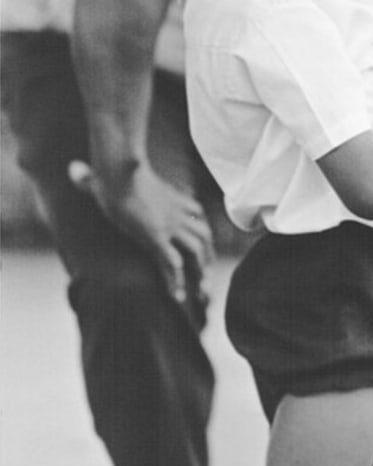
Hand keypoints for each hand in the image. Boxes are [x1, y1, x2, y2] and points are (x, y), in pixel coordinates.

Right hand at [69, 159, 213, 301]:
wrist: (118, 170)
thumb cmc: (111, 169)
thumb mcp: (110, 174)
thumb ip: (92, 177)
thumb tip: (72, 169)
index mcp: (171, 197)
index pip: (197, 214)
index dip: (200, 230)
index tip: (200, 247)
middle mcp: (176, 211)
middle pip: (204, 234)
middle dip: (207, 257)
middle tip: (205, 278)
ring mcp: (168, 224)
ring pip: (196, 249)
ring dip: (199, 271)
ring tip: (197, 292)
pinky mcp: (156, 236)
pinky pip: (173, 263)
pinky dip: (176, 281)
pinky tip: (175, 296)